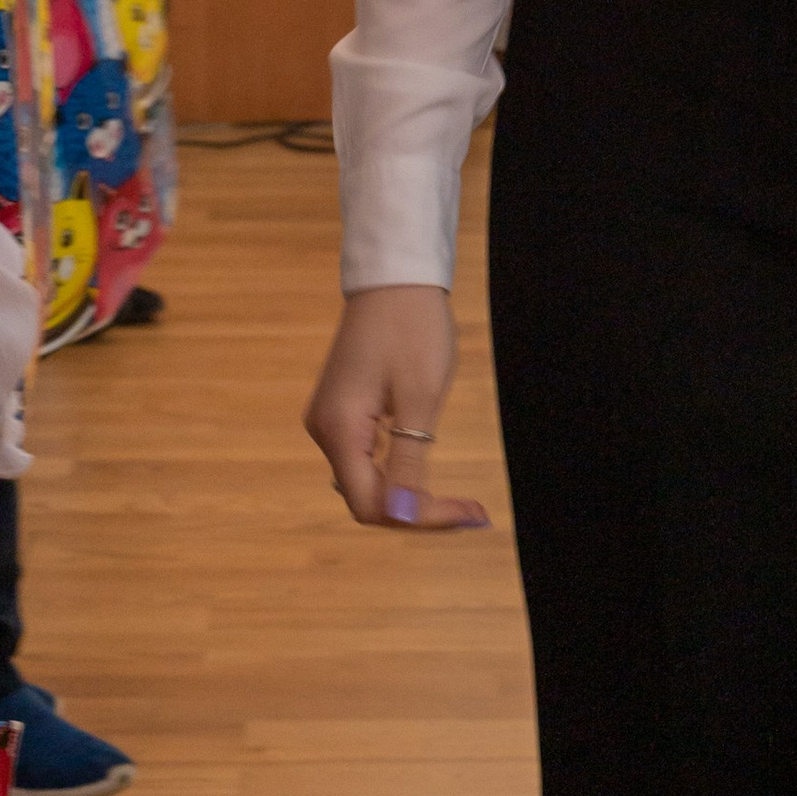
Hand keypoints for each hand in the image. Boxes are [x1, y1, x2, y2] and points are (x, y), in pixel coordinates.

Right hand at [305, 286, 488, 530]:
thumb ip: (410, 460)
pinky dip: (400, 469)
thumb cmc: (412, 328)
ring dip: (411, 492)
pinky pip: (367, 455)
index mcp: (340, 430)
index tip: (469, 512)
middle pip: (367, 497)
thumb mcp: (420, 397)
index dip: (419, 519)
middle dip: (418, 510)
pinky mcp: (342, 408)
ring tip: (459, 497)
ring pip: (368, 479)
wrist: (394, 276)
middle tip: (472, 508)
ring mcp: (330, 418)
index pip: (372, 506)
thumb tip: (403, 517)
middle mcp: (324, 431)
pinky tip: (430, 463)